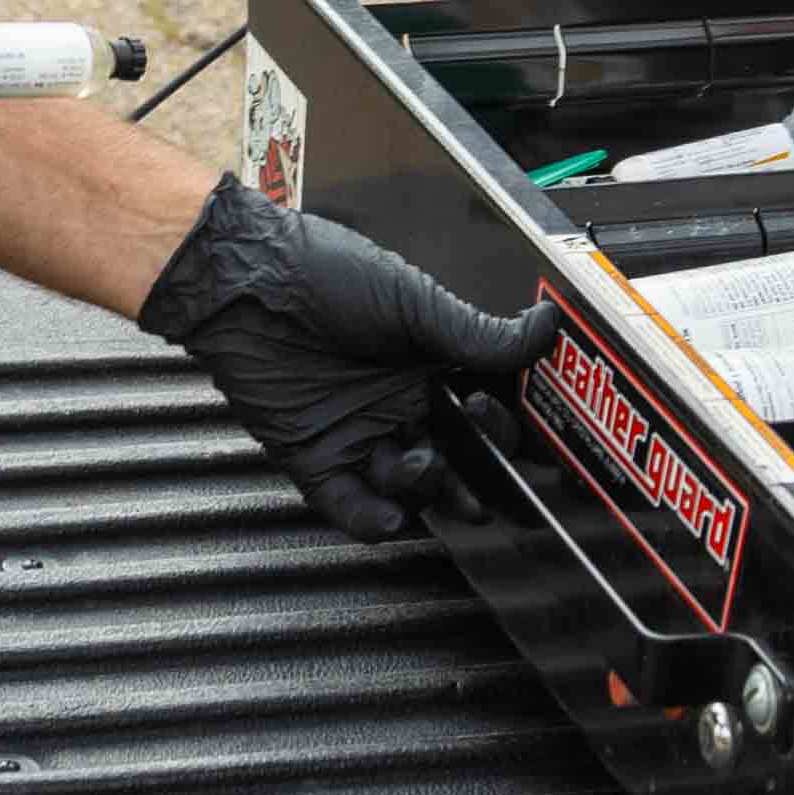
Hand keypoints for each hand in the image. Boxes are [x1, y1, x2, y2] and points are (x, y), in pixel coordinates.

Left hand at [135, 174, 558, 540]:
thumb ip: (476, 334)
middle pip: (451, 463)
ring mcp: (357, 434)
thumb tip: (545, 329)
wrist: (248, 281)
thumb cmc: (325, 273)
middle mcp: (398, 405)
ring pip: (406, 490)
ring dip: (424, 493)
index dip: (502, 433)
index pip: (481, 416)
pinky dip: (372, 521)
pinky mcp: (314, 457)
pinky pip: (349, 505)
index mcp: (429, 366)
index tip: (514, 437)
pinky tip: (390, 517)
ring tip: (422, 467)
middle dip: (473, 482)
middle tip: (485, 486)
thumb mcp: (413, 302)